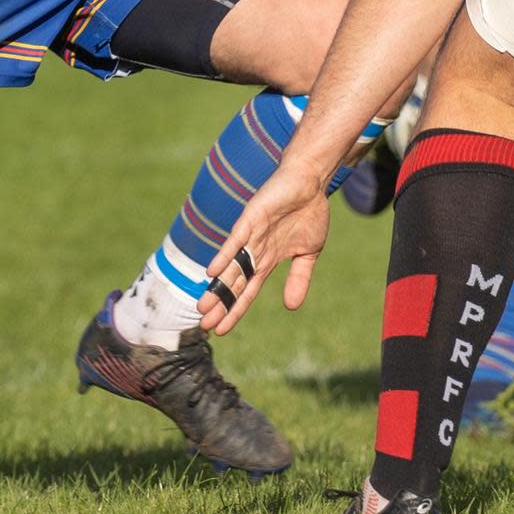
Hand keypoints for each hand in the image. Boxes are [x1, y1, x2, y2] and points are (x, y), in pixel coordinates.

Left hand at [197, 161, 329, 334]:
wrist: (311, 182)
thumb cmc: (309, 213)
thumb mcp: (309, 253)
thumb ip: (298, 278)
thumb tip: (291, 307)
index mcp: (268, 260)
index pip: (247, 290)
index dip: (234, 310)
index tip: (220, 330)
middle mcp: (255, 251)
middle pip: (234, 283)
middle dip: (220, 304)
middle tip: (204, 325)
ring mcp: (251, 235)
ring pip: (231, 266)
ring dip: (217, 287)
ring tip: (203, 307)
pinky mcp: (252, 218)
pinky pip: (236, 240)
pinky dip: (225, 255)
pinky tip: (212, 272)